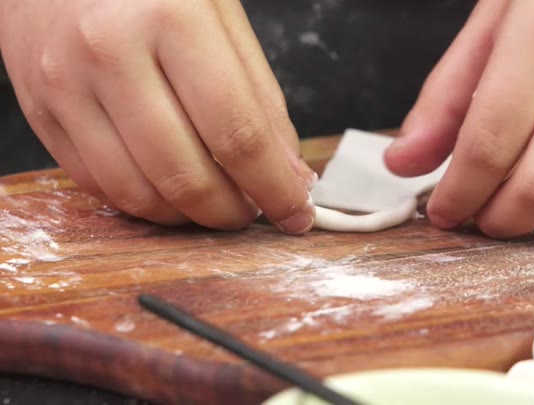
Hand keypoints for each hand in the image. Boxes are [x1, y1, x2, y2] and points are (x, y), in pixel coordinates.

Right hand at [0, 0, 315, 233]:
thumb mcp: (222, 16)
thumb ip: (259, 97)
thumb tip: (288, 173)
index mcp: (172, 19)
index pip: (238, 133)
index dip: (274, 188)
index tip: (295, 214)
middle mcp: (111, 53)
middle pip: (185, 174)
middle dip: (230, 212)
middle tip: (252, 211)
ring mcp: (65, 85)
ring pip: (137, 192)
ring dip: (187, 216)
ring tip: (213, 202)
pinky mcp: (39, 110)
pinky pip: (96, 183)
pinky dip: (143, 200)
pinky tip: (167, 187)